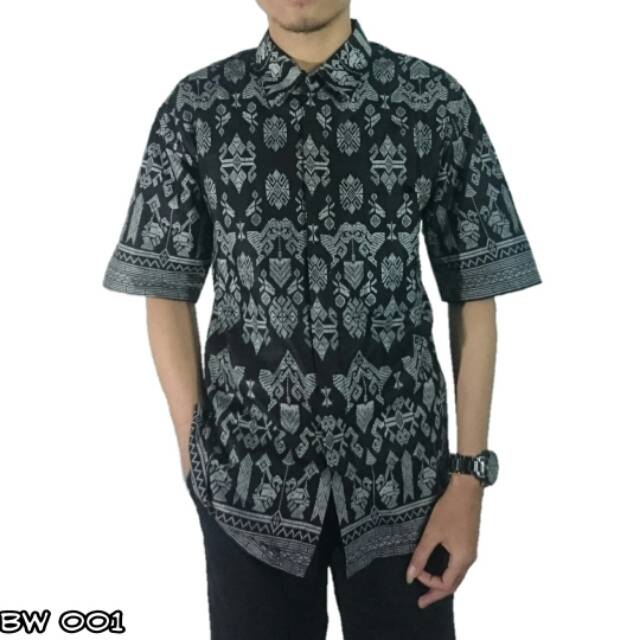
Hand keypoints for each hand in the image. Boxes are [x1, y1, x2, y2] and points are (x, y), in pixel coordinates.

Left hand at [406, 473, 482, 607]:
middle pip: (454, 584)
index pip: (446, 584)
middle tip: (422, 601)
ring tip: (429, 587)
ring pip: (457, 575)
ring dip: (443, 582)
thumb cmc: (449, 509)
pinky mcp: (469, 541)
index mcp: (462, 559)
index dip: (429, 584)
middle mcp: (470, 558)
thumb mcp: (432, 532)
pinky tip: (438, 568)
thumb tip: (410, 577)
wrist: (467, 488)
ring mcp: (471, 550)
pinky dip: (448, 572)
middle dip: (437, 593)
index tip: (414, 576)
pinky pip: (459, 565)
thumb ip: (421, 555)